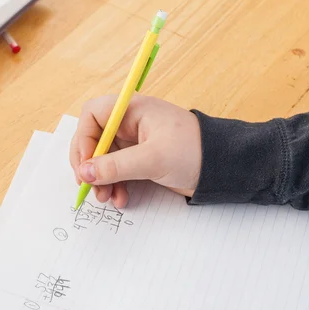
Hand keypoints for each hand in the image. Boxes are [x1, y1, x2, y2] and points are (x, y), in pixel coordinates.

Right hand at [69, 94, 201, 207]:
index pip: (93, 115)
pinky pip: (118, 171)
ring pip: (104, 159)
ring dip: (101, 179)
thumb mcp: (152, 160)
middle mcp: (130, 124)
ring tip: (106, 198)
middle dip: (90, 164)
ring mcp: (136, 143)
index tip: (85, 164)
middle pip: (94, 139)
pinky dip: (115, 185)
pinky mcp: (142, 160)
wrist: (224, 167)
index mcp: (133, 111)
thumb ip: (115, 167)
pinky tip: (120, 198)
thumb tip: (84, 173)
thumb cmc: (193, 152)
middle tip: (89, 185)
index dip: (84, 138)